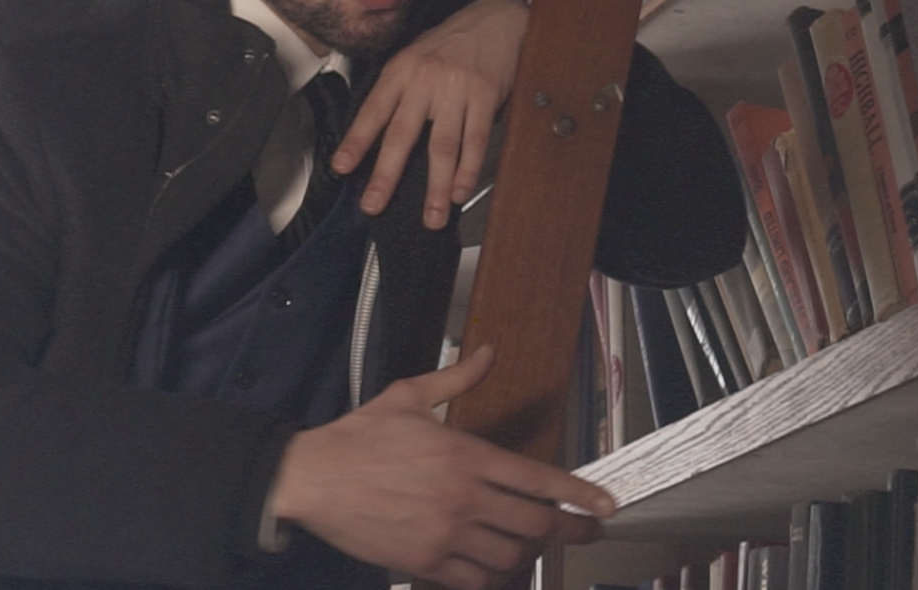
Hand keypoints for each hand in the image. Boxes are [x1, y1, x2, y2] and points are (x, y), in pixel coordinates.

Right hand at [267, 346, 613, 588]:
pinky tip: (492, 567)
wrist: (311, 477)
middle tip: (583, 531)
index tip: (605, 506)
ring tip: (532, 546)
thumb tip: (489, 350)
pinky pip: (473, 581)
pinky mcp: (421, 563)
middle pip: (535, 525)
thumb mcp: (410, 395)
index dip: (581, 495)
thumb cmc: (360, 436)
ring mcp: (443, 535)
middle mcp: (463, 498)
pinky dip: (490, 578)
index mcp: (466, 455)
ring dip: (527, 554)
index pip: (540, 479)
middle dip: (568, 531)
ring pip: (509, 557)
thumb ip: (458, 376)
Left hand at [332, 0, 527, 224]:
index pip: (374, 110)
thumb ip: (399, 89)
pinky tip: (462, 191)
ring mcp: (456, 90)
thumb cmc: (452, 42)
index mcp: (402, 71)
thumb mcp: (415, 55)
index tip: (342, 168)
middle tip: (374, 205)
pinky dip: (469, 169)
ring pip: (442, 145)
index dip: (356, 141)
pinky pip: (476, 139)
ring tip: (433, 216)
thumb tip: (379, 134)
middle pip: (402, 134)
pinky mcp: (485, 97)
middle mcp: (425, 81)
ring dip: (437, 186)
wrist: (496, 19)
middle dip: (386, 175)